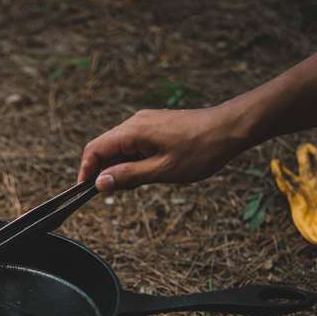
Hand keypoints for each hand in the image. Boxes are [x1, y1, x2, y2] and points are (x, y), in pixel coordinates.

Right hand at [77, 106, 247, 192]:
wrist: (231, 128)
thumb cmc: (201, 149)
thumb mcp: (162, 170)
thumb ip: (128, 176)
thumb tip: (100, 183)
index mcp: (133, 131)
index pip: (94, 149)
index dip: (86, 171)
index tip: (85, 191)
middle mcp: (135, 123)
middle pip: (105, 148)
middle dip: (105, 171)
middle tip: (119, 192)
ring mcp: (146, 123)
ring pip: (120, 147)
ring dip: (122, 167)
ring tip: (142, 182)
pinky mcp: (156, 126)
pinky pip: (135, 144)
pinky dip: (134, 160)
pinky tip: (151, 172)